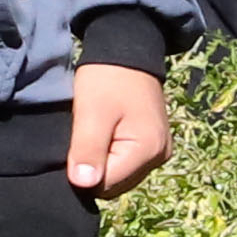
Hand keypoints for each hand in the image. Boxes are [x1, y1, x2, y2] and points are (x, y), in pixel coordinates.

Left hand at [66, 61, 173, 202]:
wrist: (129, 52)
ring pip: (120, 177)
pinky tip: (105, 137)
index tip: (77, 144)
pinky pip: (128, 165)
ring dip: (103, 164)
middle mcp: (160, 157)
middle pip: (115, 185)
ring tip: (94, 135)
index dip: (84, 171)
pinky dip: (112, 157)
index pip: (106, 185)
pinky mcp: (155, 146)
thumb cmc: (107, 79)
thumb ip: (87, 150)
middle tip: (84, 137)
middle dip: (95, 169)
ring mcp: (160, 152)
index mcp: (148, 150)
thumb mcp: (92, 113)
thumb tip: (82, 185)